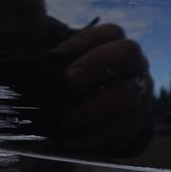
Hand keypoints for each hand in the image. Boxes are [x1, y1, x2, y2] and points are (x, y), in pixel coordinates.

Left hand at [58, 23, 152, 154]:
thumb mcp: (67, 63)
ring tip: (64, 120)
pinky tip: (70, 139)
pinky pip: (119, 126)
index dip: (87, 39)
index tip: (60, 51)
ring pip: (125, 94)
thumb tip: (30, 46)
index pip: (111, 31)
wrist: (103, 117)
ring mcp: (140, 91)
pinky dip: (91, 134)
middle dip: (97, 63)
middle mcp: (135, 63)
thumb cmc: (79, 83)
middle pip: (127, 52)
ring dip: (90, 107)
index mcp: (117, 44)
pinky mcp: (136, 120)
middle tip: (68, 79)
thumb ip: (53, 54)